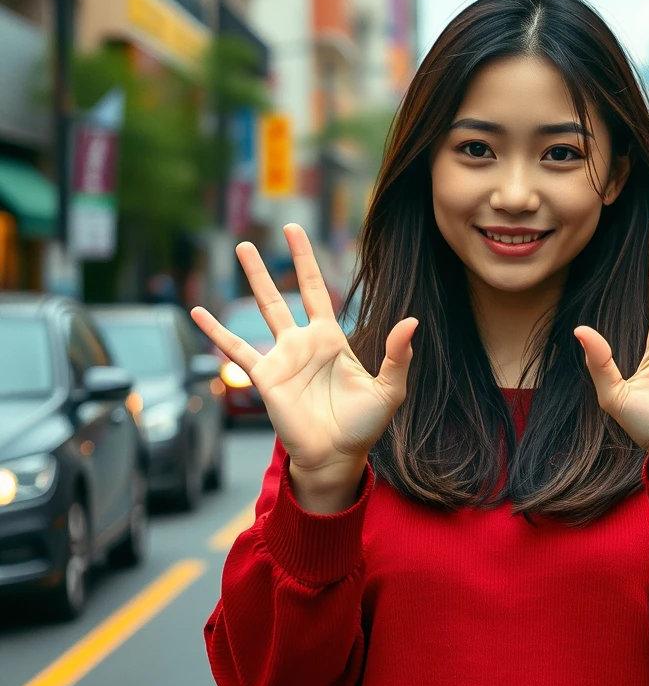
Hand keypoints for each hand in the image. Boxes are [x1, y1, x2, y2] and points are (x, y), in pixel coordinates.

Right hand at [191, 224, 417, 502]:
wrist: (337, 455)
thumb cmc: (364, 424)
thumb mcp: (389, 388)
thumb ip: (398, 356)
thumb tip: (412, 321)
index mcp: (331, 339)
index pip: (317, 289)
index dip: (307, 261)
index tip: (295, 232)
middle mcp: (303, 342)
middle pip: (286, 292)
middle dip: (276, 263)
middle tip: (267, 230)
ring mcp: (282, 357)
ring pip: (263, 309)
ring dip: (253, 280)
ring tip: (240, 248)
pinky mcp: (265, 377)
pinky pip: (237, 350)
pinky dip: (216, 332)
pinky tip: (198, 313)